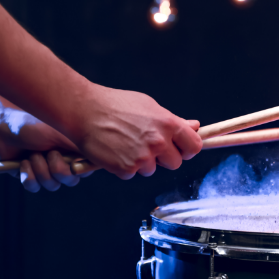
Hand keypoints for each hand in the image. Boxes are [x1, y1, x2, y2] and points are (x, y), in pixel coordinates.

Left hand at [0, 109, 92, 192]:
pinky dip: (28, 175)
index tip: (73, 162)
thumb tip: (105, 158)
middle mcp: (60, 156)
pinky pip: (33, 187)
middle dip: (58, 169)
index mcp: (72, 146)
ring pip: (52, 185)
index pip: (87, 167)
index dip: (81, 168)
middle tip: (50, 153)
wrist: (1, 122)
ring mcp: (43, 165)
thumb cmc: (33, 121)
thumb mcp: (65, 131)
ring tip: (32, 154)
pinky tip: (22, 162)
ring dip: (41, 170)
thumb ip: (86, 146)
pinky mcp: (25, 172)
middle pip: (70, 180)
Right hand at [70, 85, 202, 179]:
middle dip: (164, 158)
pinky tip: (115, 150)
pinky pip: (132, 174)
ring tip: (126, 144)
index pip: (194, 146)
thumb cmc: (116, 104)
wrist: (85, 111)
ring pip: (152, 169)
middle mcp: (158, 142)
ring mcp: (142, 157)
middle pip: (175, 163)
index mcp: (168, 124)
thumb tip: (194, 127)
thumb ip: (173, 121)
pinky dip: (124, 166)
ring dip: (142, 162)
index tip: (180, 148)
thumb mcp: (149, 106)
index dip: (187, 148)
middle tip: (147, 145)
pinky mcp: (126, 169)